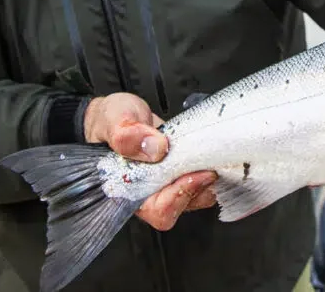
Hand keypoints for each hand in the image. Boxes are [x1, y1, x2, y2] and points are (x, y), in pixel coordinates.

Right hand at [84, 92, 217, 229]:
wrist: (121, 114)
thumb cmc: (111, 121)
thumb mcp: (114, 119)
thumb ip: (126, 135)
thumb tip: (156, 148)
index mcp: (131, 191)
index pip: (160, 211)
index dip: (180, 196)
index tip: (195, 174)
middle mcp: (153, 192)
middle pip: (185, 206)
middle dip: (200, 186)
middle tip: (209, 164)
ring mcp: (171, 183)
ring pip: (200, 194)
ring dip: (210, 177)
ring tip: (209, 154)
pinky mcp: (184, 171)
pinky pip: (205, 179)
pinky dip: (213, 166)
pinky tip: (211, 152)